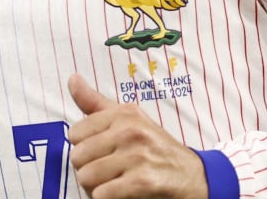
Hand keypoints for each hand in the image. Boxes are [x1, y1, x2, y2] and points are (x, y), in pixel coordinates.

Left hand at [67, 73, 208, 198]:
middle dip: (88, 169)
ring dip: (96, 188)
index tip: (102, 152)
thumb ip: (95, 103)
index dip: (84, 147)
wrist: (193, 176)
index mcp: (124, 114)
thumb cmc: (156, 148)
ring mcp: (137, 155)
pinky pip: (101, 194)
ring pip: (86, 177)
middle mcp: (130, 131)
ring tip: (114, 183)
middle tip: (108, 172)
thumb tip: (72, 79)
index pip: (75, 133)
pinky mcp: (142, 181)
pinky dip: (106, 198)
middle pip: (78, 157)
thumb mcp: (129, 119)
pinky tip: (120, 193)